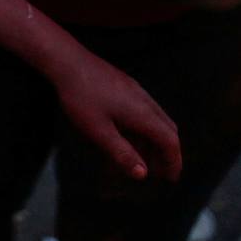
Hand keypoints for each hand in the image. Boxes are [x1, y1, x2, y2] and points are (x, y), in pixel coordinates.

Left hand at [55, 56, 182, 182]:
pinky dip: (142, 127)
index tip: (170, 178)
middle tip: (157, 171)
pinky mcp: (125, 85)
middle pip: (167, 130)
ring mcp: (136, 90)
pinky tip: (126, 134)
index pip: (170, 141)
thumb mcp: (99, 131)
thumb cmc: (81, 98)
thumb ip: (122, 153)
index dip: (173, 162)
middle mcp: (146, 101)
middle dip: (166, 153)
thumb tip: (142, 174)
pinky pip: (144, 110)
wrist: (67, 62)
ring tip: (139, 157)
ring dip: (152, 140)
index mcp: (144, 114)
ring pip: (155, 119)